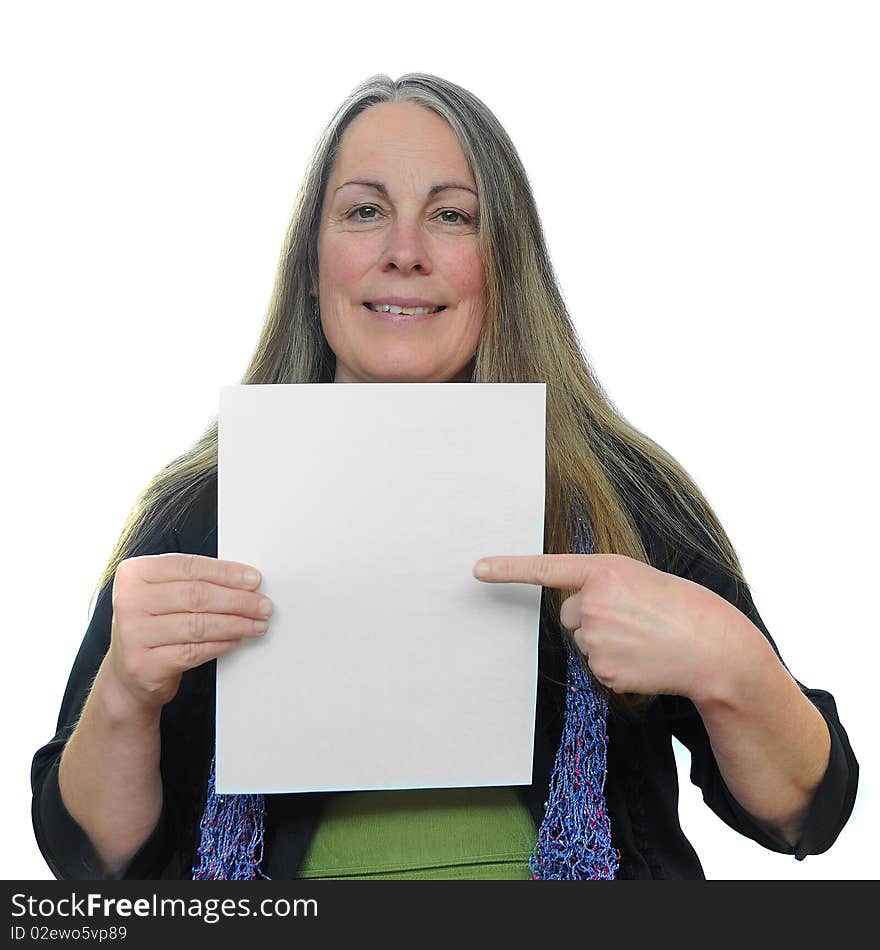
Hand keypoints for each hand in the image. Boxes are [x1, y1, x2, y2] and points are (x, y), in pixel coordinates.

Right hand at [107, 553, 272, 710]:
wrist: (129, 672)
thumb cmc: (154, 625)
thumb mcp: (163, 594)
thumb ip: (194, 581)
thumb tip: (244, 581)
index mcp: (134, 574)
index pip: (188, 567)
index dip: (226, 573)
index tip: (253, 579)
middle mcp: (129, 602)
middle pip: (196, 595)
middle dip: (238, 600)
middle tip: (262, 605)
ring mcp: (133, 635)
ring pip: (198, 625)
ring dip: (236, 624)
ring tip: (257, 624)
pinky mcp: (144, 665)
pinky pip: (193, 651)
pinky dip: (221, 644)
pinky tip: (236, 640)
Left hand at [473, 553, 728, 698]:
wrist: (711, 648)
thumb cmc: (679, 607)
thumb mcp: (640, 578)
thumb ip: (602, 583)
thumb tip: (576, 606)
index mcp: (603, 570)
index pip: (545, 568)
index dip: (508, 568)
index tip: (478, 569)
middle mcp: (593, 602)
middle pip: (570, 613)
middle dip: (594, 616)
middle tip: (633, 618)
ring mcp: (596, 638)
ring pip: (583, 641)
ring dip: (606, 641)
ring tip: (643, 637)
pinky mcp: (602, 670)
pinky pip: (596, 666)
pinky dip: (615, 664)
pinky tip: (642, 658)